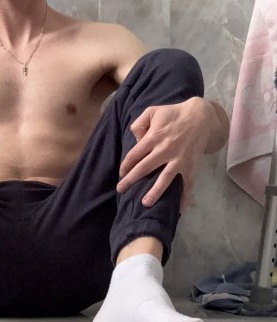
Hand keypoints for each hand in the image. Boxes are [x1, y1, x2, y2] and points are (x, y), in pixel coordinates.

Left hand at [116, 97, 215, 212]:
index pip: (134, 155)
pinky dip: (185, 197)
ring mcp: (178, 159)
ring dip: (154, 192)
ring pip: (164, 179)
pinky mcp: (190, 165)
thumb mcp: (152, 111)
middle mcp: (164, 150)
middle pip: (144, 168)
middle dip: (130, 180)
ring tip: (145, 203)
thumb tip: (135, 140)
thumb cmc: (173, 113)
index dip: (125, 165)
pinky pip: (188, 184)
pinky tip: (181, 210)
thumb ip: (138, 124)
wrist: (201, 116)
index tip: (121, 173)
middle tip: (120, 189)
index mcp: (153, 137)